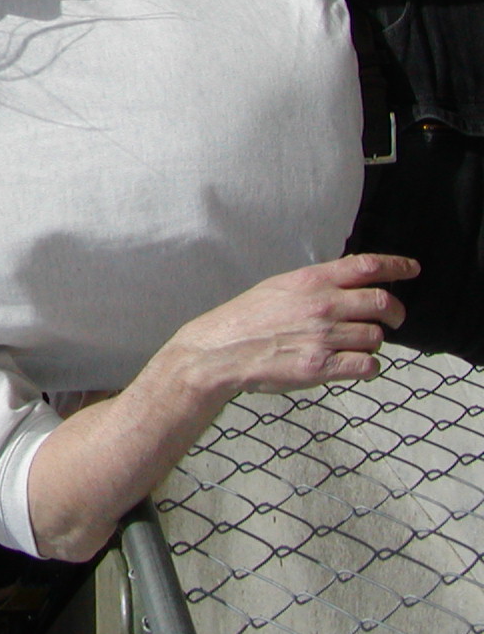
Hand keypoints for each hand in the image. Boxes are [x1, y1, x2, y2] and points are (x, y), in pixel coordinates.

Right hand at [169, 253, 416, 395]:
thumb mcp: (279, 286)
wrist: (221, 350)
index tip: (412, 270)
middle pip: (383, 303)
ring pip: (376, 337)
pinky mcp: (322, 366)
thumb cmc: (246, 318)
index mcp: (310, 281)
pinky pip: (368, 366)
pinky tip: (353, 364)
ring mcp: (323, 336)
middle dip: (396, 313)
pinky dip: (368, 367)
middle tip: (394, 320)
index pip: (366, 266)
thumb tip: (350, 283)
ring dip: (372, 343)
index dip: (397, 266)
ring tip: (354, 345)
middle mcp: (322, 305)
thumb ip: (315, 283)